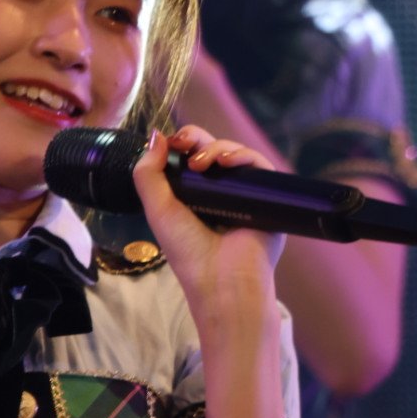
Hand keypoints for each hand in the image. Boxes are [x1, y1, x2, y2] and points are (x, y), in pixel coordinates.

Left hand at [132, 127, 284, 318]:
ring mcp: (244, 194)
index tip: (171, 141)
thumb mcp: (158, 209)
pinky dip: (244, 156)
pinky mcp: (267, 198)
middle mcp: (220, 192)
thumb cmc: (188, 252)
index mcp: (193, 194)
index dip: (182, 143)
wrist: (223, 281)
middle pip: (212, 148)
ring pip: (235, 153)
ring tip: (202, 163)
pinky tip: (227, 161)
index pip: (190, 156)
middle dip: (196, 139)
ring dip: (217, 147)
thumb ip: (149, 173)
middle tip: (184, 145)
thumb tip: (155, 135)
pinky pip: (260, 167)